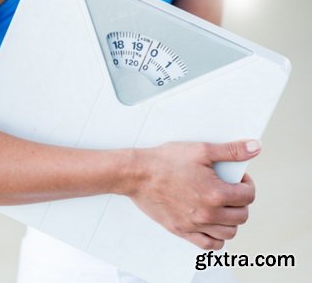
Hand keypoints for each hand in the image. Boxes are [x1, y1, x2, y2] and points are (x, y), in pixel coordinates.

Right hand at [128, 139, 259, 248]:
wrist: (138, 174)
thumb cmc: (166, 160)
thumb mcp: (201, 149)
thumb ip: (231, 151)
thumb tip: (255, 148)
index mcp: (215, 193)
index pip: (248, 196)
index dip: (247, 184)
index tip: (238, 178)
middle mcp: (208, 214)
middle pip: (241, 216)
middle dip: (241, 201)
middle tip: (231, 189)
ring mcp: (195, 225)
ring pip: (228, 233)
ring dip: (231, 220)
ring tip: (222, 205)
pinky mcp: (182, 231)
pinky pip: (209, 245)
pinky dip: (216, 237)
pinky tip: (212, 223)